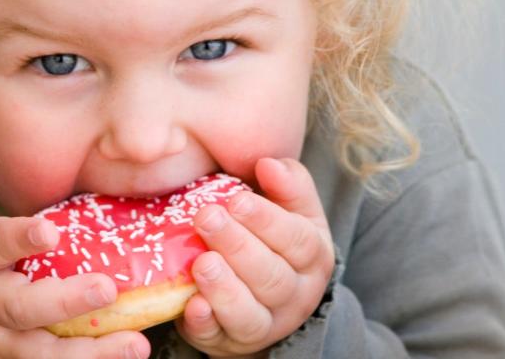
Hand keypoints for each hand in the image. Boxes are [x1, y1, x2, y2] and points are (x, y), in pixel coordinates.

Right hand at [0, 215, 151, 357]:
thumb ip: (20, 240)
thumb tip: (94, 217)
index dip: (20, 238)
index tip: (49, 232)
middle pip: (19, 308)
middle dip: (66, 300)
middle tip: (106, 289)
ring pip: (37, 352)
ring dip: (90, 351)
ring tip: (135, 344)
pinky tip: (118, 358)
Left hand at [175, 157, 334, 357]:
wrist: (261, 297)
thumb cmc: (271, 240)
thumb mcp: (290, 210)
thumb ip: (287, 184)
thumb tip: (270, 164)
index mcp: (313, 257)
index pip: (297, 240)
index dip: (267, 220)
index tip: (236, 200)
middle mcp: (295, 295)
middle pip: (271, 276)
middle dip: (238, 246)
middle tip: (206, 218)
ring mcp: (264, 323)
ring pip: (250, 313)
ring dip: (224, 288)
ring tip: (202, 262)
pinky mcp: (229, 342)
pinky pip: (218, 337)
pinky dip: (205, 323)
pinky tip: (192, 305)